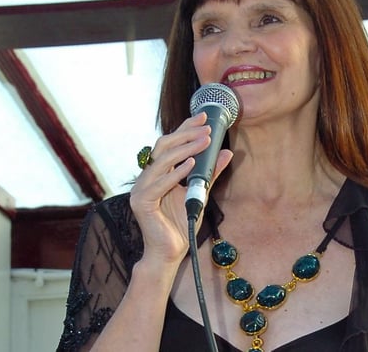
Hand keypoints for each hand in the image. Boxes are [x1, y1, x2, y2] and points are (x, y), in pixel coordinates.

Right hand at [129, 112, 232, 266]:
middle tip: (207, 127)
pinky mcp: (142, 203)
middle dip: (186, 134)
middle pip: (163, 146)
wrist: (170, 252)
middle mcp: (146, 177)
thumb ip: (210, 173)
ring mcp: (141, 189)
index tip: (203, 116)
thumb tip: (226, 152)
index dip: (185, 128)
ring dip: (186, 149)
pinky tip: (192, 164)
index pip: (170, 144)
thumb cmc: (182, 224)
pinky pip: (159, 183)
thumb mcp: (200, 193)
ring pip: (162, 160)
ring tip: (204, 141)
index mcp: (157, 173)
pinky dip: (177, 172)